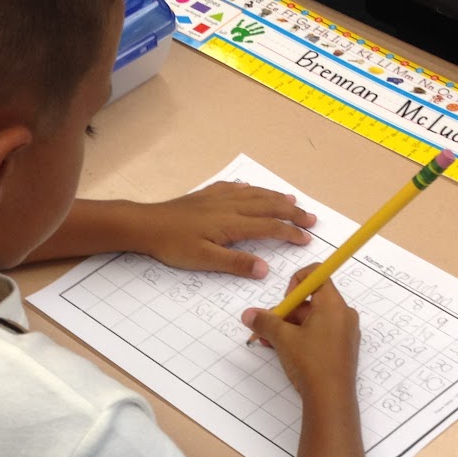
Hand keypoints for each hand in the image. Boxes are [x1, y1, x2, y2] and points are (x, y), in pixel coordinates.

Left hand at [132, 182, 314, 278]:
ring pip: (255, 194)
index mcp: (232, 223)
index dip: (290, 233)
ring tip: (292, 200)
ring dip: (276, 197)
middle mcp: (230, 205)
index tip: (306, 240)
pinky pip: (235, 187)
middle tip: (311, 219)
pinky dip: (250, 188)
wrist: (146, 224)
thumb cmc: (173, 244)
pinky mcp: (206, 195)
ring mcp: (218, 197)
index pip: (270, 226)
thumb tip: (264, 269)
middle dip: (292, 212)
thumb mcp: (204, 260)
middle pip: (269, 205)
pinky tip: (251, 189)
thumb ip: (235, 263)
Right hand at [240, 265, 359, 401]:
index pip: (317, 274)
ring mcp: (345, 333)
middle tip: (270, 327)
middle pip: (312, 299)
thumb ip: (265, 322)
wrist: (331, 399)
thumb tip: (249, 314)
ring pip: (314, 319)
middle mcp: (343, 314)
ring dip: (291, 326)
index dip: (296, 282)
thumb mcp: (283, 338)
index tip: (285, 300)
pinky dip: (302, 337)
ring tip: (271, 342)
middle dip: (287, 311)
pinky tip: (284, 350)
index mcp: (333, 304)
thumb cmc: (312, 363)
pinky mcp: (343, 349)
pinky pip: (321, 333)